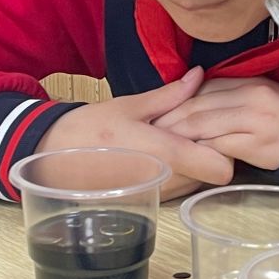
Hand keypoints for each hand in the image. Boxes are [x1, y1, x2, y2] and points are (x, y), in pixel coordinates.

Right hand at [39, 68, 235, 196]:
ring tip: (175, 140)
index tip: (217, 132)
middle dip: (211, 151)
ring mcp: (157, 195)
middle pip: (213, 173)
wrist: (52, 158)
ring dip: (195, 164)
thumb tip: (198, 76)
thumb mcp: (129, 106)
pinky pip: (178, 188)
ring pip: (197, 182)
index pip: (221, 167)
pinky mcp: (148, 201)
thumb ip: (170, 95)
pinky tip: (160, 156)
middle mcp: (165, 181)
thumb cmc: (89, 129)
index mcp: (164, 153)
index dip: (227, 149)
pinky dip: (178, 173)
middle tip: (195, 130)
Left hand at [149, 75, 278, 171]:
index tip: (158, 110)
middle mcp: (251, 97)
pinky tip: (186, 154)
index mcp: (250, 83)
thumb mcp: (260, 95)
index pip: (205, 87)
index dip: (178, 98)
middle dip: (170, 117)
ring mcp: (255, 120)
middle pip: (199, 104)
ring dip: (178, 133)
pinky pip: (219, 145)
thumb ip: (229, 93)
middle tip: (149, 127)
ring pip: (205, 124)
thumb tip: (192, 96)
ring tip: (160, 141)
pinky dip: (199, 149)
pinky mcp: (257, 145)